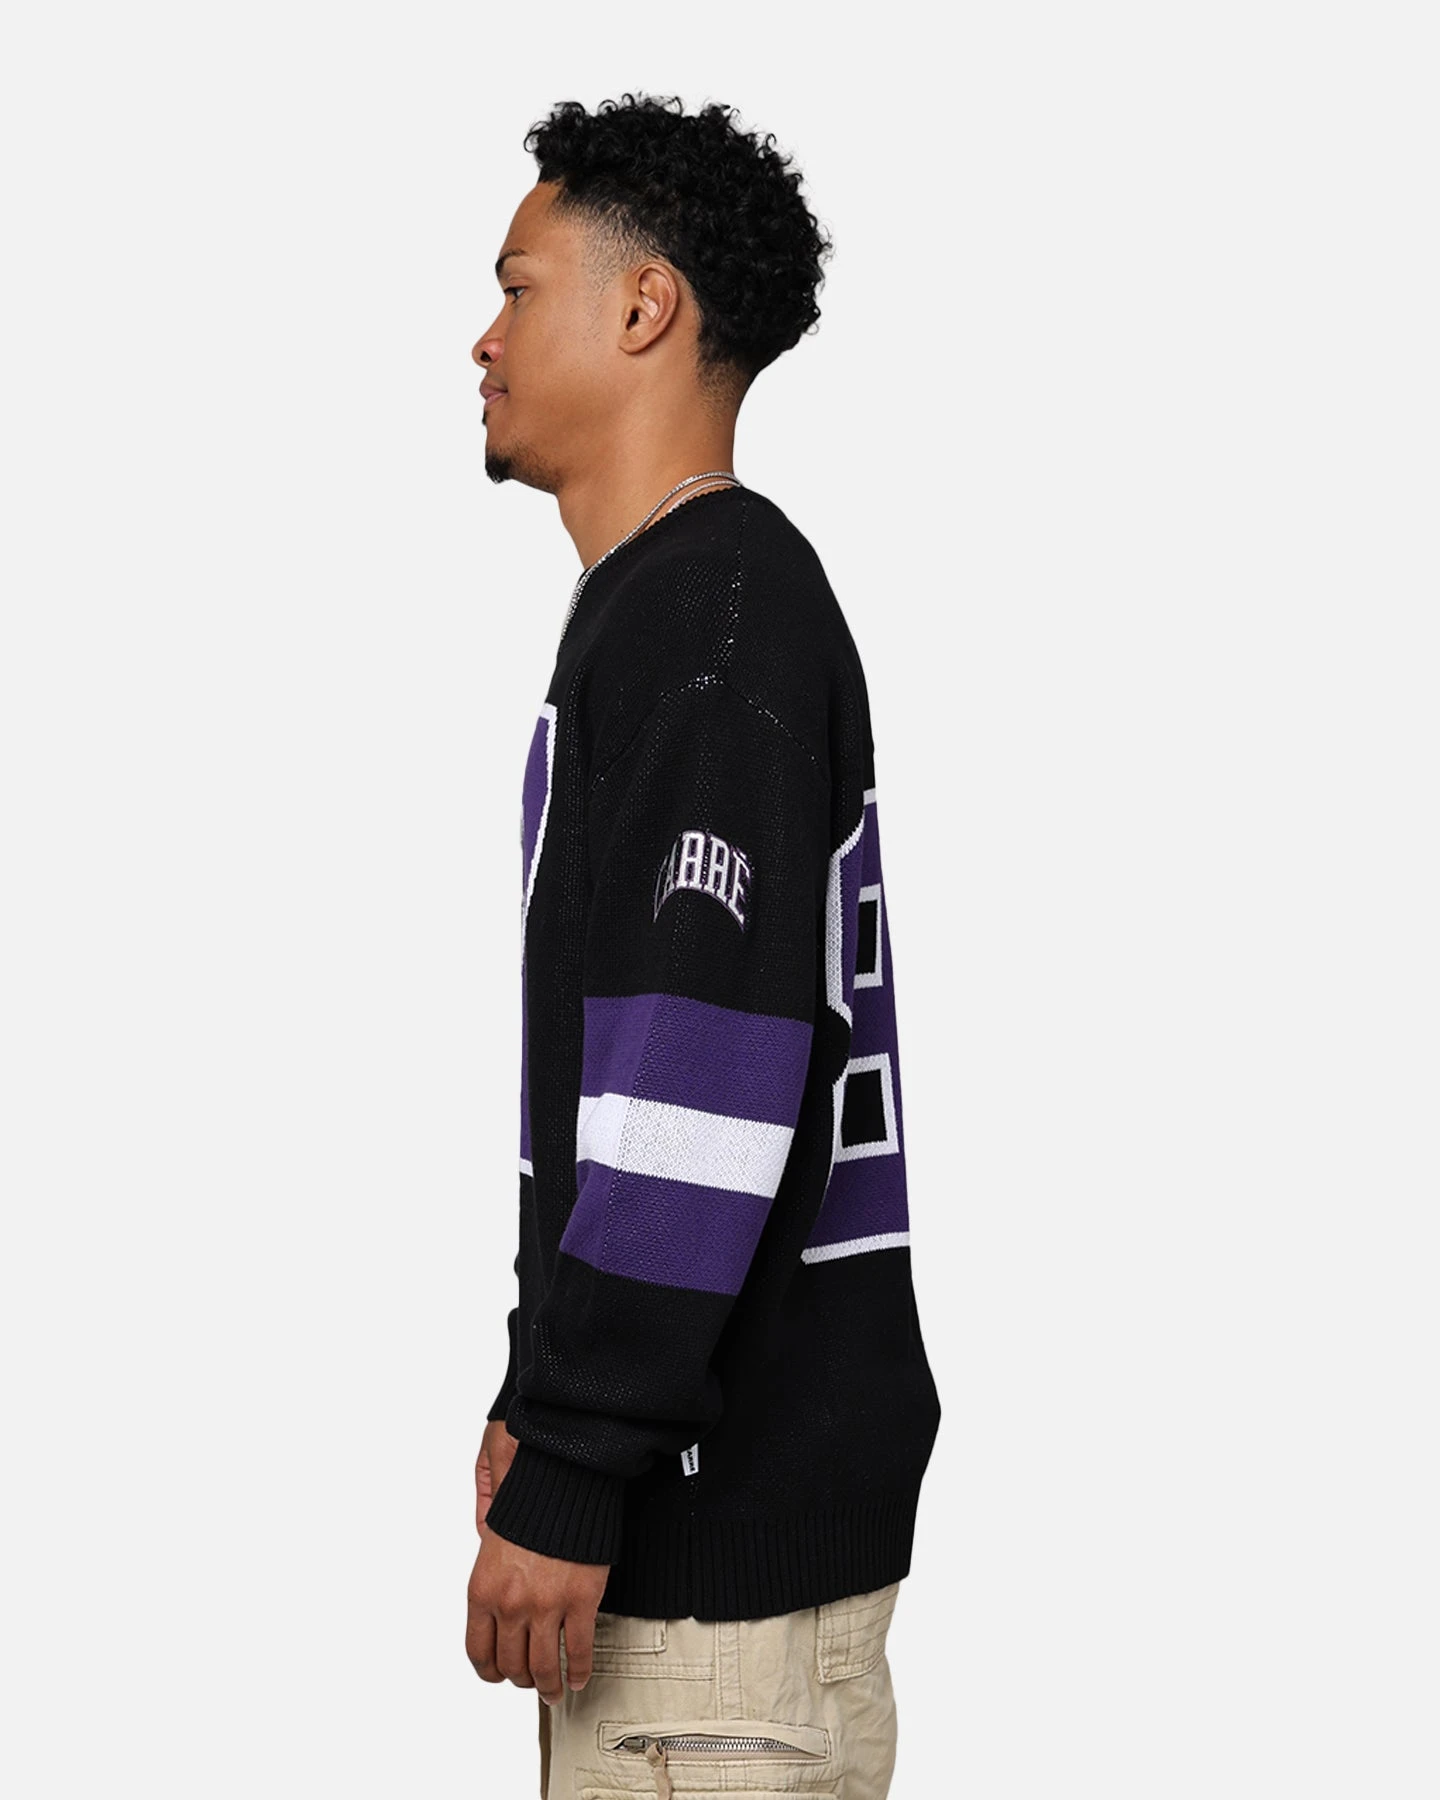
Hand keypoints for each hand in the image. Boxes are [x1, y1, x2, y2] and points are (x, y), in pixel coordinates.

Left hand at [467, 1422, 610, 1703]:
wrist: (564, 1483)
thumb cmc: (529, 1505)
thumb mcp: (492, 1540)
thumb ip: (490, 1579)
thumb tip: (493, 1607)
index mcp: (482, 1590)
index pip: (478, 1650)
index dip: (489, 1670)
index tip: (499, 1674)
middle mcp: (509, 1604)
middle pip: (510, 1664)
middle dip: (520, 1678)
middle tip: (531, 1680)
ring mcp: (545, 1606)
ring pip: (543, 1667)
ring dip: (549, 1686)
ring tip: (555, 1690)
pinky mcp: (579, 1601)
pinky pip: (577, 1651)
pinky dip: (578, 1671)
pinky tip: (579, 1676)